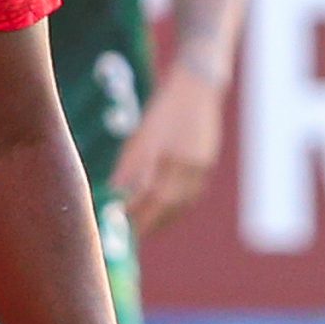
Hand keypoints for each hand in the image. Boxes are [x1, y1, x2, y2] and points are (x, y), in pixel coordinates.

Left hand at [112, 63, 224, 237]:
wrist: (198, 90)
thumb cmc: (163, 111)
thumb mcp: (141, 137)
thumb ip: (129, 166)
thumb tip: (116, 193)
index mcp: (171, 157)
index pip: (152, 196)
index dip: (137, 211)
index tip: (122, 221)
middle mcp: (190, 165)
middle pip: (169, 205)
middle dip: (151, 221)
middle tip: (134, 233)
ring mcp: (203, 167)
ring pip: (183, 203)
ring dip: (165, 218)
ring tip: (148, 227)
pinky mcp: (208, 165)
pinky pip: (193, 195)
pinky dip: (178, 206)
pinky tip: (166, 211)